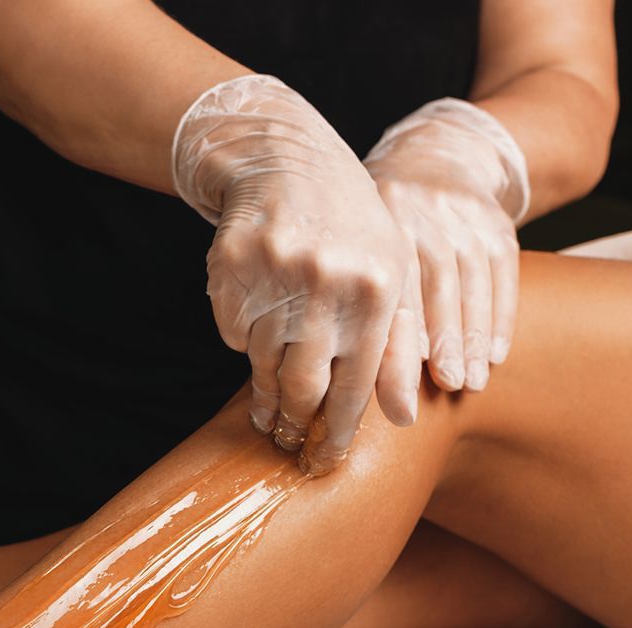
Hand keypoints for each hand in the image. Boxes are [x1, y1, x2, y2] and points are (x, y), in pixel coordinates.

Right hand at [172, 75, 421, 475]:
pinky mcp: (230, 271)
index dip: (336, 432)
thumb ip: (398, 348)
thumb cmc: (351, 228)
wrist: (287, 162)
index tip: (323, 461)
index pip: (356, 385)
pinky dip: (243, 339)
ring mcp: (273, 276)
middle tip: (288, 445)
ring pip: (262, 363)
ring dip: (264, 394)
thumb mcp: (390, 276)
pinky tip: (255, 325)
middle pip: (303, 386)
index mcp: (376, 290)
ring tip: (267, 413)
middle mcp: (326, 284)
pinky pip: (232, 332)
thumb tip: (402, 419)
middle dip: (294, 425)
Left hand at [364, 98, 529, 391]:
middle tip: (443, 390)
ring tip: (468, 384)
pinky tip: (494, 355)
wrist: (431, 156)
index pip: (383, 292)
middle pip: (431, 286)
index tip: (396, 391)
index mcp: (371, 222)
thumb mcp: (348, 242)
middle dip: (438, 344)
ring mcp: (460, 212)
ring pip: (471, 281)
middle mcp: (417, 212)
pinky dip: (501, 316)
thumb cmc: (370, 223)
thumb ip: (341, 297)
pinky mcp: (495, 218)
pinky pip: (503, 272)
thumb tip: (324, 376)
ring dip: (472, 339)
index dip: (392, 346)